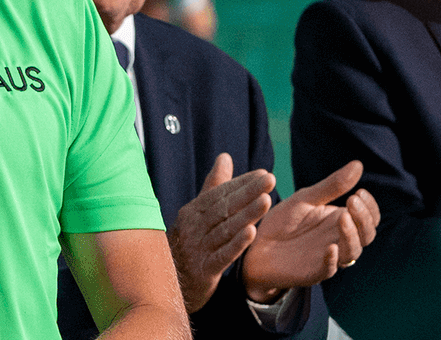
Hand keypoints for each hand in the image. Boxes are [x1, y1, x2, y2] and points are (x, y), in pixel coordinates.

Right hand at [168, 153, 274, 312]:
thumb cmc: (189, 243)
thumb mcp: (198, 214)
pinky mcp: (204, 270)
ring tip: (266, 200)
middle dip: (248, 192)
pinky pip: (222, 255)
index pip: (219, 193)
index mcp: (192, 212)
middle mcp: (193, 227)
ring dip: (246, 214)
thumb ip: (214, 186)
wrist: (170, 282)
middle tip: (270, 179)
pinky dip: (236, 244)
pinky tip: (251, 233)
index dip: (242, 183)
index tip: (264, 173)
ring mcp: (198, 248)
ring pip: (225, 229)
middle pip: (224, 207)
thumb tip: (225, 157)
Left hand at [242, 159, 379, 301]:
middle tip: (351, 201)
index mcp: (340, 222)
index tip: (359, 192)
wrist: (255, 243)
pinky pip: (330, 269)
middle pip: (367, 234)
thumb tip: (359, 164)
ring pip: (353, 252)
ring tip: (342, 217)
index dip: (369, 207)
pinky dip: (333, 259)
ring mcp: (329, 257)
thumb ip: (331, 186)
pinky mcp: (313, 271)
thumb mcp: (306, 199)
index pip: (369, 218)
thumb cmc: (282, 221)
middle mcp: (340, 241)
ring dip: (351, 235)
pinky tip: (330, 247)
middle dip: (364, 218)